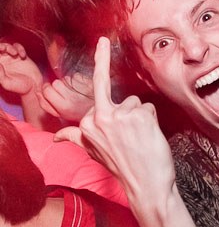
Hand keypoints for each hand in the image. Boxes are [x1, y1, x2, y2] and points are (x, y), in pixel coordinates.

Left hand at [0, 42, 42, 94]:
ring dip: (9, 47)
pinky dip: (20, 48)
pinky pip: (17, 46)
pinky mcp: (21, 55)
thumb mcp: (6, 83)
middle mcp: (3, 61)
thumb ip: (0, 74)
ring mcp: (12, 57)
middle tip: (3, 48)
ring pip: (7, 46)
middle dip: (0, 46)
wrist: (33, 87)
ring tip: (15, 54)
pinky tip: (23, 56)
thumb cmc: (19, 88)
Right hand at [38, 72, 94, 121]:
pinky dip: (76, 80)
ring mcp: (79, 87)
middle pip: (55, 83)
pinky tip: (81, 88)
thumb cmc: (78, 113)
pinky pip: (75, 76)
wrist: (99, 111)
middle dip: (58, 87)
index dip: (47, 90)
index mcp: (63, 106)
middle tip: (66, 95)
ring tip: (75, 93)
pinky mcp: (86, 80)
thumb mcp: (60, 114)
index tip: (53, 94)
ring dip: (68, 84)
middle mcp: (70, 96)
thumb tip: (37, 92)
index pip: (46, 89)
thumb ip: (45, 104)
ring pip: (65, 79)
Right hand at [55, 37, 175, 201]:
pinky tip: (148, 139)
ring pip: (137, 104)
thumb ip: (76, 138)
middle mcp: (100, 117)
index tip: (103, 39)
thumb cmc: (122, 169)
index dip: (113, 103)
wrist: (146, 187)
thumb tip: (57, 137)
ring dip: (142, 121)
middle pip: (121, 99)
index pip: (100, 90)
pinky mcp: (140, 115)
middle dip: (127, 113)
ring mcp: (120, 115)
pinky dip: (152, 122)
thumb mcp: (92, 152)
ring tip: (139, 142)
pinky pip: (149, 108)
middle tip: (120, 104)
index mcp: (86, 123)